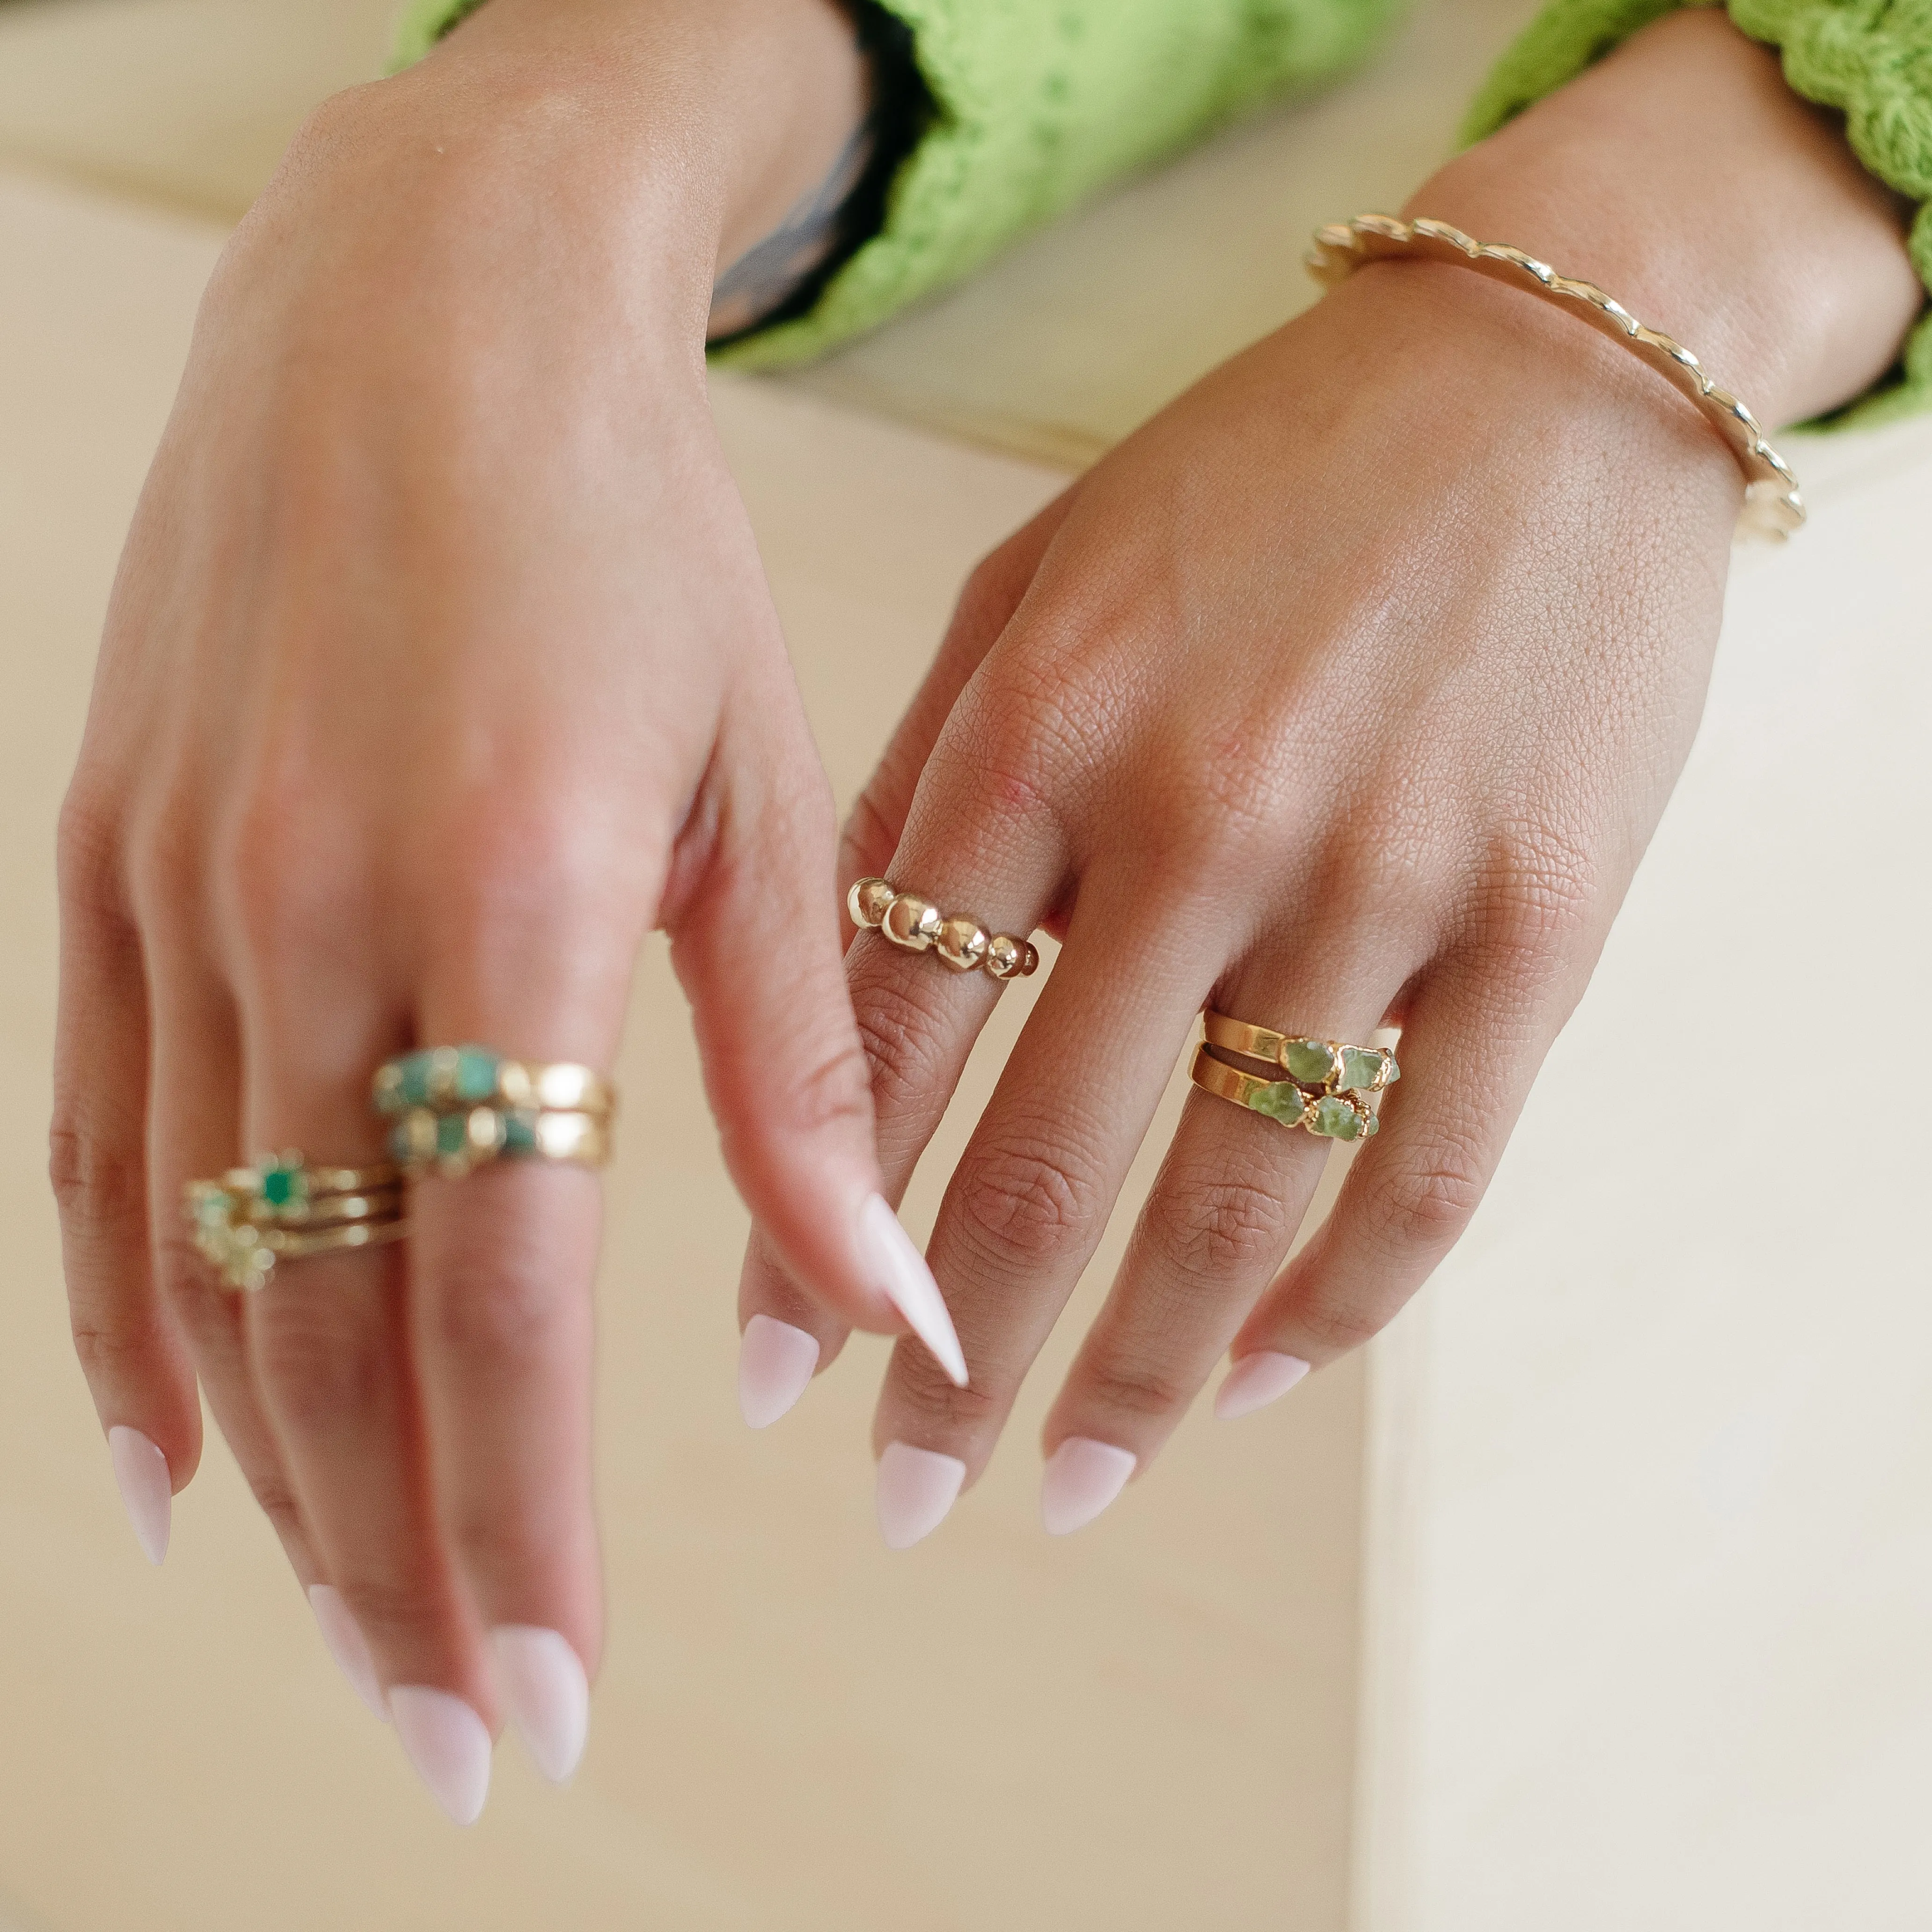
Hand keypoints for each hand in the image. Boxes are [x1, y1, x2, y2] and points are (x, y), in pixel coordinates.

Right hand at [50, 0, 956, 1817]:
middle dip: (397, 1556)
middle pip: (333, 1324)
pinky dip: (120, 1324)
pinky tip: (162, 1465)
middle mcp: (311, 913)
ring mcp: (182, 894)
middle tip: (453, 1734)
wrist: (432, 313)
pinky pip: (92, 1143)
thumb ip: (807, 1070)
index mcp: (510, 893)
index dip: (523, 1517)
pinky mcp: (110, 863)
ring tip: (349, 1639)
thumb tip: (876, 1305)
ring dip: (275, 1483)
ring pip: (204, 1268)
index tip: (553, 1690)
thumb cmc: (635, 539)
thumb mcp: (761, 791)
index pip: (504, 1295)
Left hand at [736, 10, 1920, 1541]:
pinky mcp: (1541, 911)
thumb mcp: (1042, 586)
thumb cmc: (1252, 483)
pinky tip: (1267, 1376)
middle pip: (1049, 1160)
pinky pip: (1431, 1164)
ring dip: (1141, 1376)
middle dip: (956, 1359)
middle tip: (899, 1495)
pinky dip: (1345, 1301)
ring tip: (1068, 1486)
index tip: (770, 1367)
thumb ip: (933, 782)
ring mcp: (1380, 870)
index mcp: (1043, 727)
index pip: (888, 1039)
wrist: (1533, 372)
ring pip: (1238, 1200)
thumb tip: (838, 996)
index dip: (816, 1225)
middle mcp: (1199, 814)